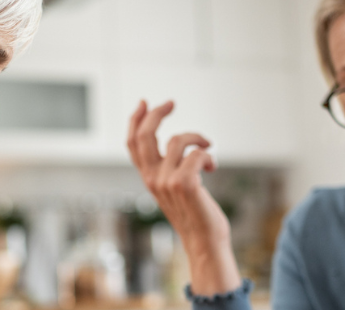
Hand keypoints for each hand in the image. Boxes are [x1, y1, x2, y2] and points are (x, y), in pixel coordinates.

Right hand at [126, 100, 240, 294]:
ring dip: (197, 138)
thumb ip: (169, 168)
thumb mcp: (175, 188)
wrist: (205, 241)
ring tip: (208, 146)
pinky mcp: (185, 184)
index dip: (135, 120)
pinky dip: (208, 155)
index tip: (145, 103)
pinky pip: (197, 153)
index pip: (132, 144)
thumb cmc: (195, 214)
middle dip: (157, 113)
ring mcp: (167, 181)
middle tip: (171, 102)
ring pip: (177, 140)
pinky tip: (212, 166)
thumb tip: (173, 143)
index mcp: (148, 178)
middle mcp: (153, 179)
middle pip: (144, 136)